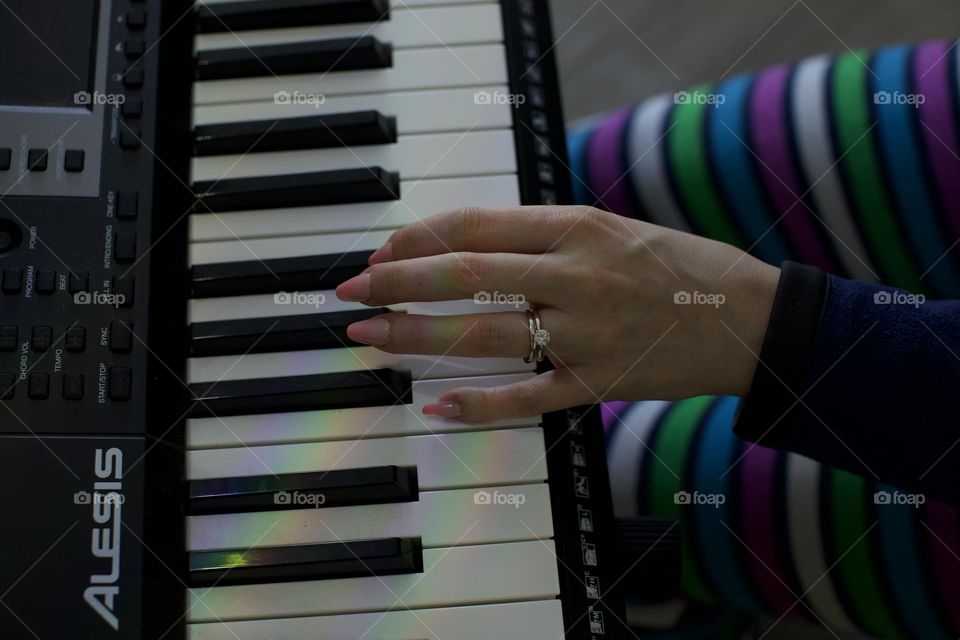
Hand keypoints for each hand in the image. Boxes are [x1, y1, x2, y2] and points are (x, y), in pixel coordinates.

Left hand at [335, 206, 779, 421]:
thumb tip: (470, 246)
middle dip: (396, 283)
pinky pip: (527, 397)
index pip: (476, 226)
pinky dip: (478, 403)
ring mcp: (585, 333)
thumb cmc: (681, 267)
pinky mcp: (597, 383)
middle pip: (465, 276)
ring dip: (417, 337)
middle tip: (351, 293)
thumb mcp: (613, 227)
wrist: (751, 320)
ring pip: (483, 334)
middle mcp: (576, 275)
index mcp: (578, 227)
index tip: (380, 252)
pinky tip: (435, 406)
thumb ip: (545, 235)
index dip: (418, 238)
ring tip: (370, 339)